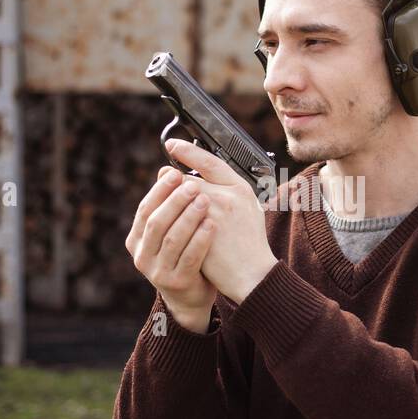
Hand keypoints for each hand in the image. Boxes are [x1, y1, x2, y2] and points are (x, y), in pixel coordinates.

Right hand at [125, 165, 217, 327]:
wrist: (189, 297)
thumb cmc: (182, 257)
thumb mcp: (170, 231)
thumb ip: (168, 206)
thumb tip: (166, 171)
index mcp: (137, 240)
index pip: (145, 210)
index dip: (160, 191)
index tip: (175, 173)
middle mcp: (142, 256)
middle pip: (156, 223)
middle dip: (175, 201)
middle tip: (192, 185)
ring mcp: (157, 272)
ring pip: (172, 239)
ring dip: (189, 217)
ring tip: (204, 201)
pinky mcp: (176, 282)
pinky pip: (189, 257)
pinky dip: (201, 239)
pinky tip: (212, 224)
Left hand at [165, 139, 277, 303]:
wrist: (253, 273)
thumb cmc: (250, 242)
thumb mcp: (247, 208)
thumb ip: (224, 190)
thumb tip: (192, 178)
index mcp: (240, 188)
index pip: (210, 161)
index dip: (189, 151)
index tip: (172, 145)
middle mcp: (227, 197)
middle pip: (188, 180)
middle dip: (173, 182)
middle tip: (163, 181)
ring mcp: (214, 214)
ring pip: (180, 199)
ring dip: (170, 201)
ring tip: (164, 206)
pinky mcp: (202, 232)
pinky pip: (178, 220)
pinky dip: (172, 220)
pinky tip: (169, 224)